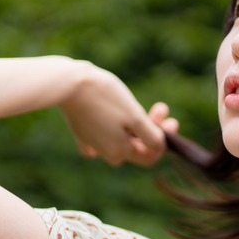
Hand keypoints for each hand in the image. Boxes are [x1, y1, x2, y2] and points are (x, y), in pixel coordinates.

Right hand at [58, 64, 178, 166]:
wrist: (67, 82)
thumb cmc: (104, 97)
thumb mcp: (135, 116)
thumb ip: (151, 136)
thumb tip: (160, 147)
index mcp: (119, 152)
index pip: (149, 156)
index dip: (164, 141)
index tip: (172, 120)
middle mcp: (104, 152)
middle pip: (137, 145)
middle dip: (152, 127)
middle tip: (161, 106)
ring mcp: (91, 141)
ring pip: (121, 138)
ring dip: (136, 123)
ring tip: (141, 104)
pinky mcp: (81, 129)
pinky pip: (102, 134)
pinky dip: (113, 127)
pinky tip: (117, 120)